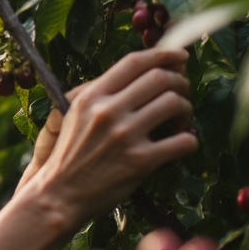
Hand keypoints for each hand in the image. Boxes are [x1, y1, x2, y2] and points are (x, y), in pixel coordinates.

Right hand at [19, 49, 196, 227]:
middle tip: (180, 95)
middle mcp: (108, 111)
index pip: (134, 62)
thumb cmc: (70, 154)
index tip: (180, 55)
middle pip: (160, 78)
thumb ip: (104, 93)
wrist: (59, 195)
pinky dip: (189, 140)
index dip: (164, 53)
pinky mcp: (140, 161)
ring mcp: (125, 136)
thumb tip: (144, 72)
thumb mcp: (76, 114)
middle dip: (179, 82)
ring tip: (178, 121)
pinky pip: (183, 141)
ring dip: (185, 109)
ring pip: (174, 103)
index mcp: (91, 96)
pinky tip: (180, 143)